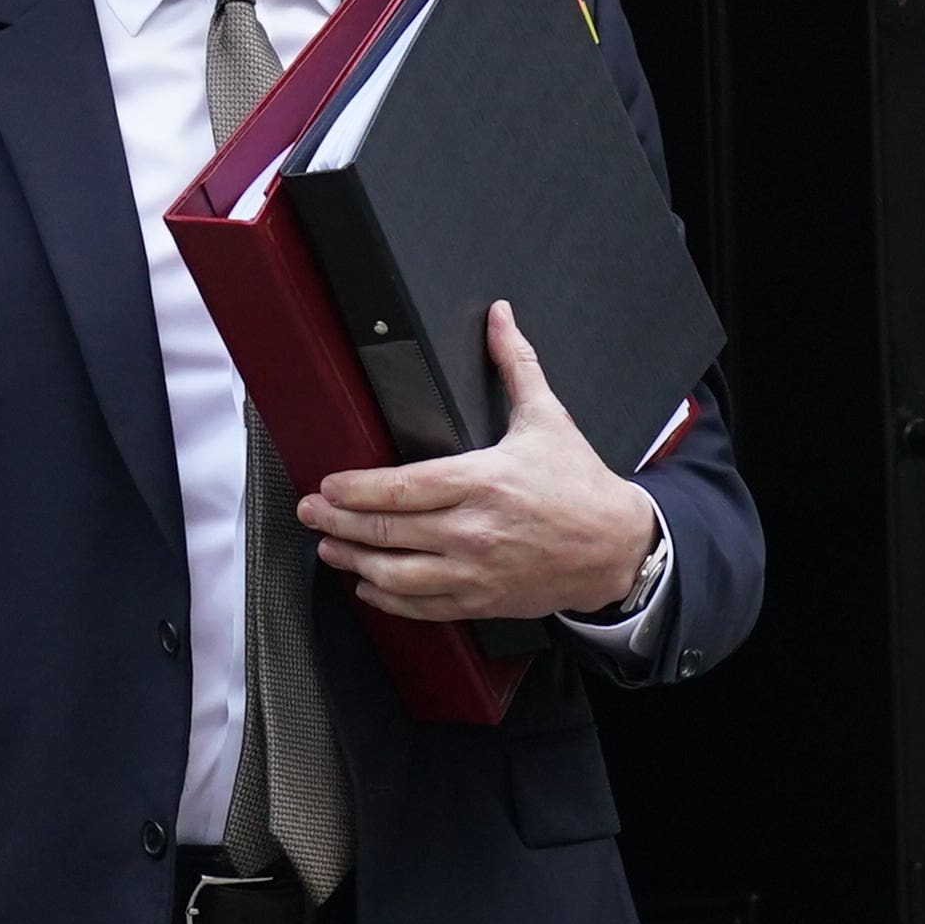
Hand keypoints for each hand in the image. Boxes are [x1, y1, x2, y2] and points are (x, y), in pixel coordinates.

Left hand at [298, 301, 659, 621]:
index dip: (356, 488)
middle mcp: (474, 530)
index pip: (402, 487)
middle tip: (309, 511)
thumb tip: (500, 317)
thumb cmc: (579, 485)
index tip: (329, 483)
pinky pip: (423, 606)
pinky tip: (369, 587)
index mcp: (483, 481)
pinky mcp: (482, 599)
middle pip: (388, 531)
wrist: (615, 546)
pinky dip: (389, 600)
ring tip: (328, 549)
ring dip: (354, 562)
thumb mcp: (547, 418)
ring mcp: (476, 570)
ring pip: (397, 575)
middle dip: (338, 522)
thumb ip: (516, 365)